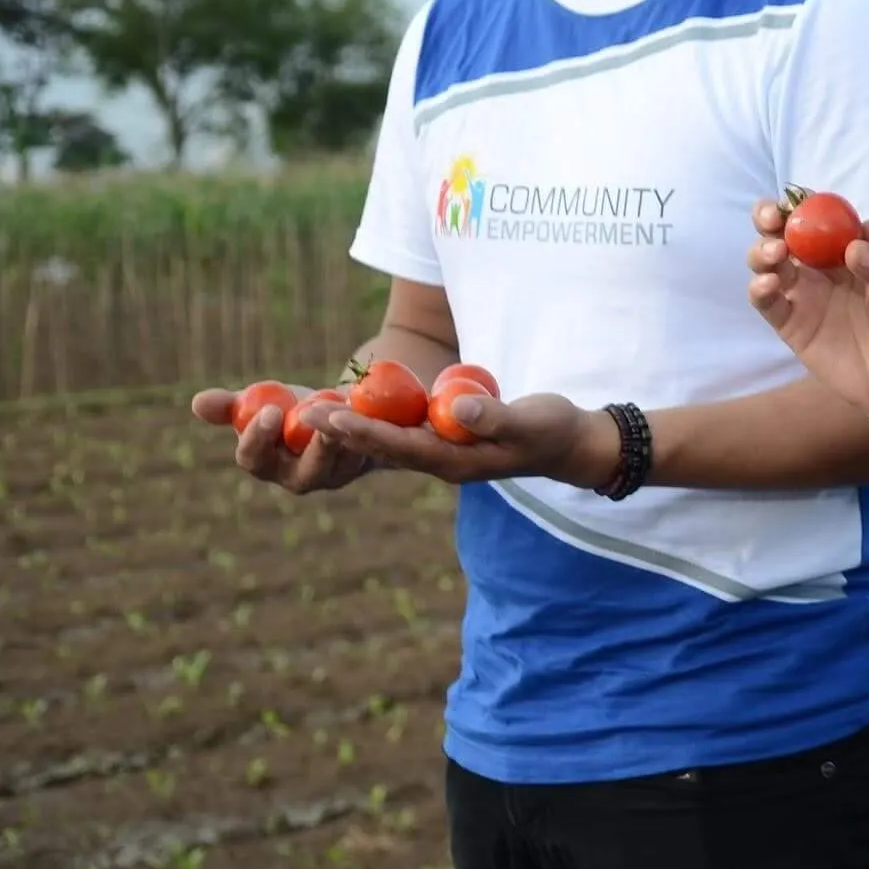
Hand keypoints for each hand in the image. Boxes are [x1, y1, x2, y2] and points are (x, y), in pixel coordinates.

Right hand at [191, 386, 371, 495]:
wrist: (337, 408)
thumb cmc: (291, 409)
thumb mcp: (262, 402)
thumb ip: (232, 406)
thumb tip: (198, 403)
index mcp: (266, 463)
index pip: (254, 460)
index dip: (258, 439)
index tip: (270, 411)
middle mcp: (300, 477)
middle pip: (303, 473)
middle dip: (308, 446)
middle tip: (311, 415)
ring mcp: (336, 473)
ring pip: (342, 461)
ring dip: (344, 435)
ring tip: (344, 408)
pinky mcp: (364, 461)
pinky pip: (368, 448)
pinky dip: (367, 428)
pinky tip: (368, 407)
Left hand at [314, 392, 616, 488]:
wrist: (567, 444)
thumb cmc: (553, 430)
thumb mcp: (532, 420)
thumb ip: (495, 416)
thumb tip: (457, 408)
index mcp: (456, 462)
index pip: (402, 447)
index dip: (365, 431)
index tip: (332, 417)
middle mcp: (439, 461)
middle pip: (381, 447)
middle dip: (340, 430)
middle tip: (302, 414)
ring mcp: (439, 450)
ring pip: (385, 439)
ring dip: (347, 426)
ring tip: (311, 412)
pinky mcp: (442, 438)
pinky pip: (398, 429)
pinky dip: (371, 418)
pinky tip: (346, 406)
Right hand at [745, 201, 868, 464]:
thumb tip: (855, 248)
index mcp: (849, 251)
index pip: (819, 219)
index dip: (802, 205)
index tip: (795, 199)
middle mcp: (821, 269)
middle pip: (784, 234)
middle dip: (770, 220)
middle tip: (772, 219)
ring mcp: (804, 295)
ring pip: (769, 264)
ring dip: (763, 252)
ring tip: (775, 253)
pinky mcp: (792, 325)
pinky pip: (768, 303)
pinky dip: (760, 290)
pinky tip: (768, 284)